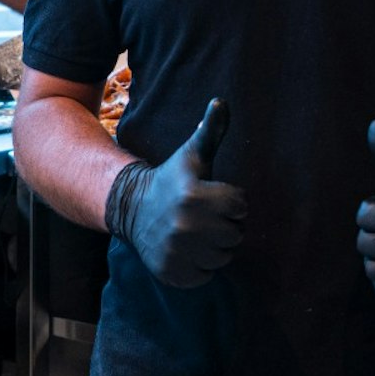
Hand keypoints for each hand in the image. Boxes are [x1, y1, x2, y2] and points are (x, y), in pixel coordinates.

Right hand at [104, 98, 246, 287]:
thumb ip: (211, 130)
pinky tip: (189, 249)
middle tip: (205, 215)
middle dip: (226, 224)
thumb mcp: (192, 154)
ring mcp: (177, 253)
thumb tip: (221, 100)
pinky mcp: (172, 273)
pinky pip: (207, 275)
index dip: (231, 199)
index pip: (241, 205)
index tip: (212, 195)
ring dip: (216, 246)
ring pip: (224, 256)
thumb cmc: (172, 179)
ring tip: (198, 231)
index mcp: (195, 196)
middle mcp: (185, 227)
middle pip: (236, 233)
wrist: (132, 208)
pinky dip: (202, 266)